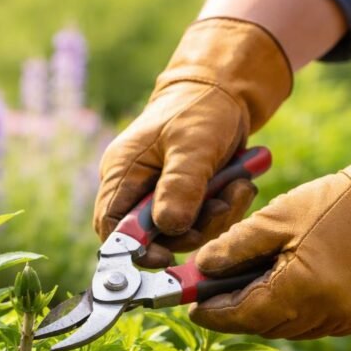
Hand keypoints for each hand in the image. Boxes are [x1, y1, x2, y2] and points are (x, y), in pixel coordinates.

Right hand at [93, 18, 290, 266]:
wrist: (226, 92)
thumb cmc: (202, 109)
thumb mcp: (193, 145)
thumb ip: (180, 186)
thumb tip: (170, 228)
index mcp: (123, 172)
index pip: (112, 227)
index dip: (134, 250)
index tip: (167, 258)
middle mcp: (136, 188)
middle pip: (152, 238)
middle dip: (191, 230)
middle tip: (221, 206)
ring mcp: (161, 195)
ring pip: (183, 233)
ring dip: (215, 218)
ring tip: (238, 187)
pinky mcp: (186, 198)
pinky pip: (202, 222)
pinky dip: (224, 210)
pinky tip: (239, 185)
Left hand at [190, 130, 350, 338]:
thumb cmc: (334, 203)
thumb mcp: (276, 218)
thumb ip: (234, 247)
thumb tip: (199, 269)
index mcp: (300, 288)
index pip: (242, 315)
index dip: (213, 313)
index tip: (192, 307)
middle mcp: (324, 313)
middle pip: (263, 325)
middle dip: (235, 311)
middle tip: (212, 294)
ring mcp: (345, 319)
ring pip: (286, 328)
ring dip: (264, 312)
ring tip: (247, 285)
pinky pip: (312, 323)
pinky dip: (293, 310)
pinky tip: (286, 285)